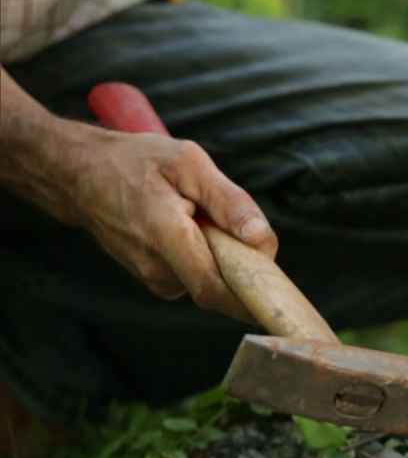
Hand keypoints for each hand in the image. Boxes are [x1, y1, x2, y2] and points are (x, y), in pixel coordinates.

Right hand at [58, 120, 277, 319]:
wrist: (79, 173)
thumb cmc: (134, 161)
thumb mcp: (188, 163)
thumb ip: (228, 201)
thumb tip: (261, 239)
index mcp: (165, 238)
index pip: (216, 290)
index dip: (251, 296)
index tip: (279, 291)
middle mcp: (155, 267)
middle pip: (219, 287)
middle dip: (241, 266)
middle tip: (242, 231)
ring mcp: (151, 276)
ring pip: (208, 279)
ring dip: (221, 257)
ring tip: (204, 219)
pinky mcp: (152, 277)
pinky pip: (194, 275)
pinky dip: (206, 257)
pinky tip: (193, 229)